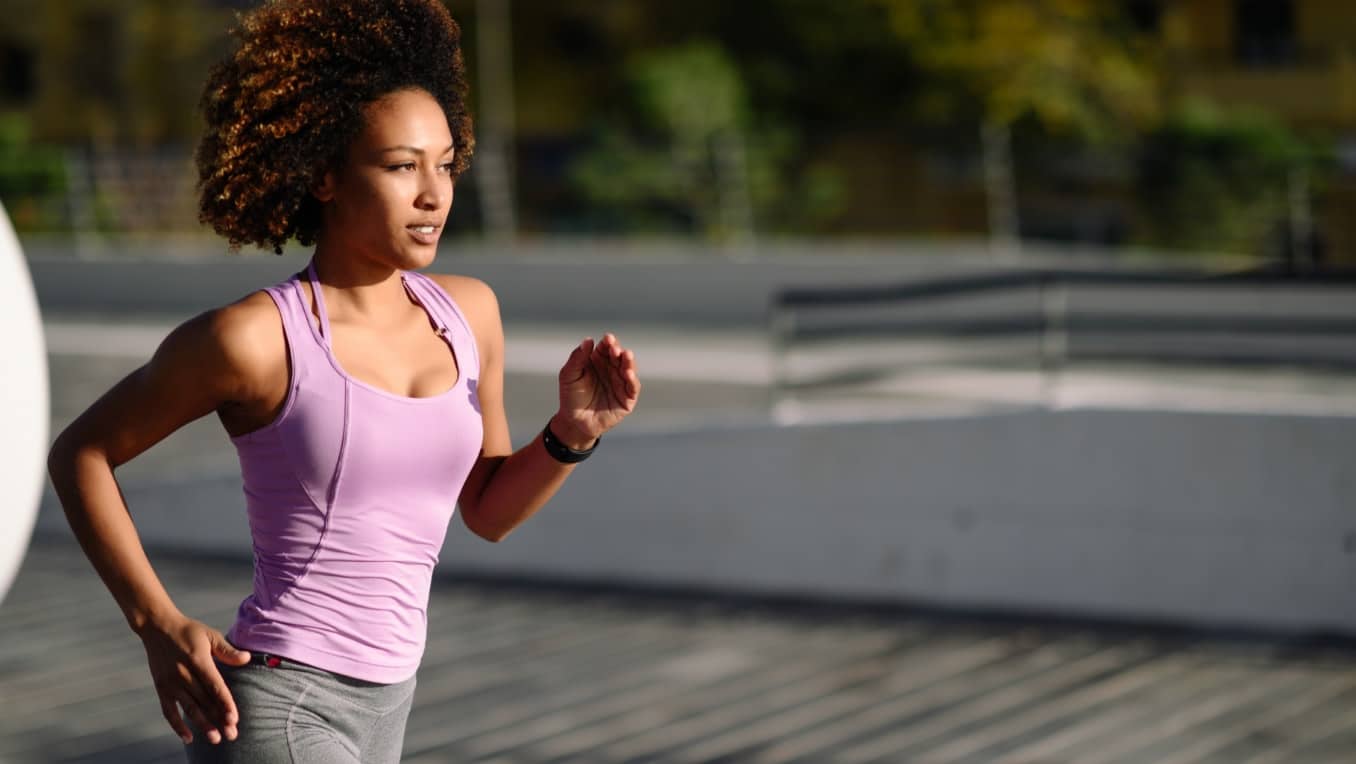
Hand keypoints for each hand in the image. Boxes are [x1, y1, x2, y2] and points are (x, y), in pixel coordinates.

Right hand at [139, 612, 250, 744]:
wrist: (158, 628)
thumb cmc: (189, 631)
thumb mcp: (210, 635)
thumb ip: (227, 650)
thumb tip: (247, 658)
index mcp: (198, 660)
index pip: (215, 686)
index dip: (225, 703)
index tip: (234, 718)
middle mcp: (183, 674)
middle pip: (204, 701)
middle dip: (218, 719)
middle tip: (232, 735)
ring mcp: (171, 683)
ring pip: (188, 709)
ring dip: (202, 725)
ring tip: (215, 739)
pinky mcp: (161, 688)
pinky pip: (168, 711)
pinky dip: (177, 726)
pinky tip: (188, 738)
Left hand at [555, 333, 640, 447]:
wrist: (574, 422)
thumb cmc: (570, 397)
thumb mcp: (569, 375)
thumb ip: (577, 358)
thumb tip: (588, 340)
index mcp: (598, 361)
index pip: (606, 348)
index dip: (608, 342)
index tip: (608, 338)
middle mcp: (612, 370)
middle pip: (619, 356)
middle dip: (618, 350)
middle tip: (614, 348)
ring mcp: (621, 383)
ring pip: (629, 369)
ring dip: (628, 361)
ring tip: (626, 355)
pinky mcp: (627, 399)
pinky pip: (633, 387)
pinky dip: (632, 380)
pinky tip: (628, 373)